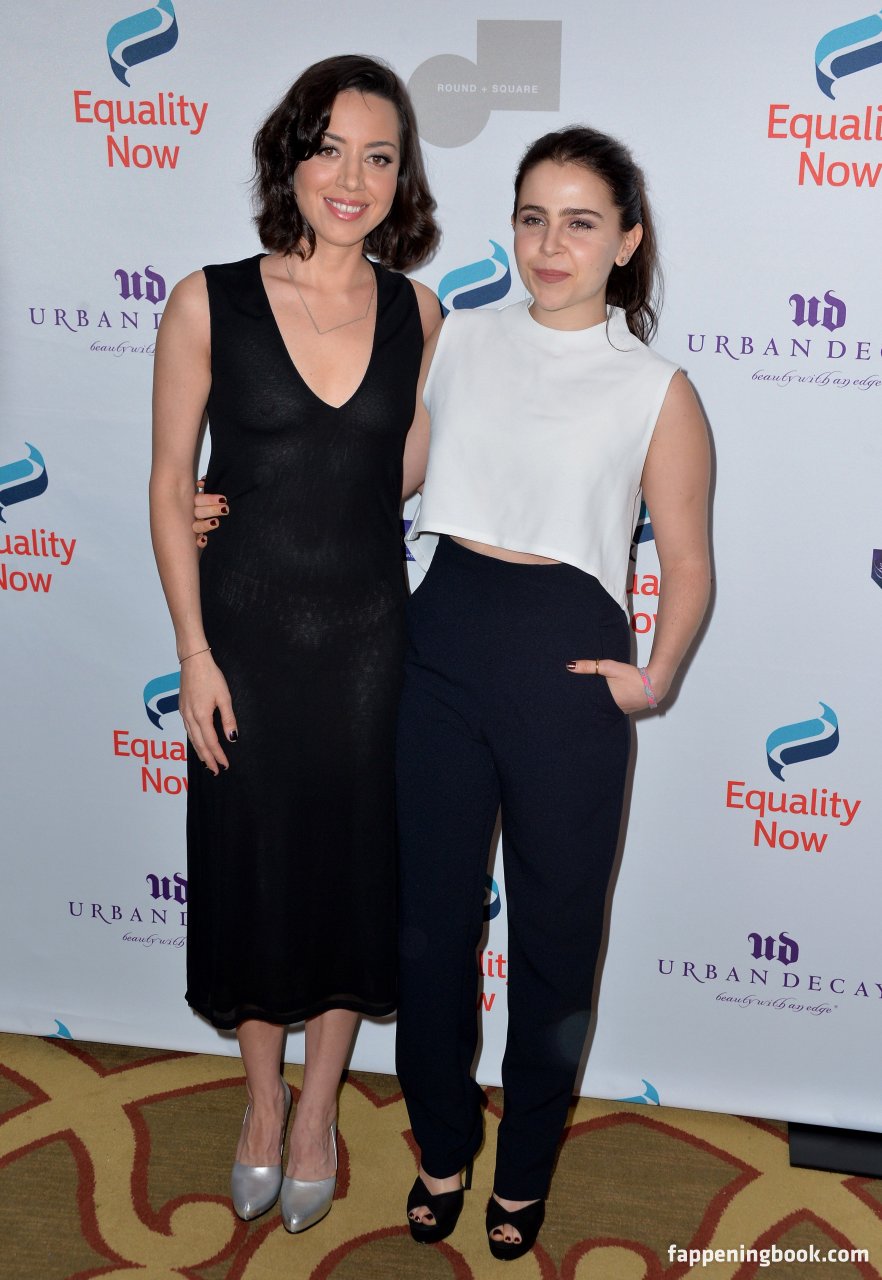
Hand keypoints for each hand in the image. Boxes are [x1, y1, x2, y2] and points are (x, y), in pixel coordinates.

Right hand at [179, 650, 237, 772]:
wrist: (193, 661)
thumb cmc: (210, 676)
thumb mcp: (224, 697)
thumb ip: (228, 719)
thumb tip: (232, 737)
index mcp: (201, 716)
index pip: (211, 742)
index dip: (218, 755)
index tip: (225, 765)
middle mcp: (190, 717)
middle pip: (199, 744)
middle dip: (208, 759)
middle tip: (215, 771)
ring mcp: (184, 713)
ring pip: (191, 738)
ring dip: (200, 752)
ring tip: (207, 762)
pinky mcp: (182, 708)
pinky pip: (188, 730)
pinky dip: (193, 740)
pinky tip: (198, 743)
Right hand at [193, 476, 227, 546]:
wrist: (216, 524)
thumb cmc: (215, 507)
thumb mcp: (215, 497)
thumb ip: (208, 487)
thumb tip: (202, 481)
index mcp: (196, 503)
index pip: (199, 500)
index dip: (209, 499)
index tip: (223, 499)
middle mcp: (194, 515)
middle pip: (198, 512)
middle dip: (212, 510)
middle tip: (226, 509)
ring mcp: (195, 527)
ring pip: (196, 526)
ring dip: (205, 524)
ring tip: (216, 523)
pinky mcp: (198, 539)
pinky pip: (197, 542)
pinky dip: (200, 541)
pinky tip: (204, 540)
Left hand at [565, 658, 660, 712]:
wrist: (656, 682)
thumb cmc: (633, 676)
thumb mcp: (609, 668)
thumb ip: (589, 666)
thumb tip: (569, 666)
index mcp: (607, 703)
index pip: (590, 706)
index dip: (583, 704)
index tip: (575, 703)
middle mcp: (615, 710)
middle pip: (600, 708)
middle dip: (593, 704)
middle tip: (583, 700)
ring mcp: (625, 711)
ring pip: (610, 708)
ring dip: (605, 704)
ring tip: (598, 698)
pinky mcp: (633, 708)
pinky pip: (620, 707)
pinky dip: (616, 703)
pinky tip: (616, 697)